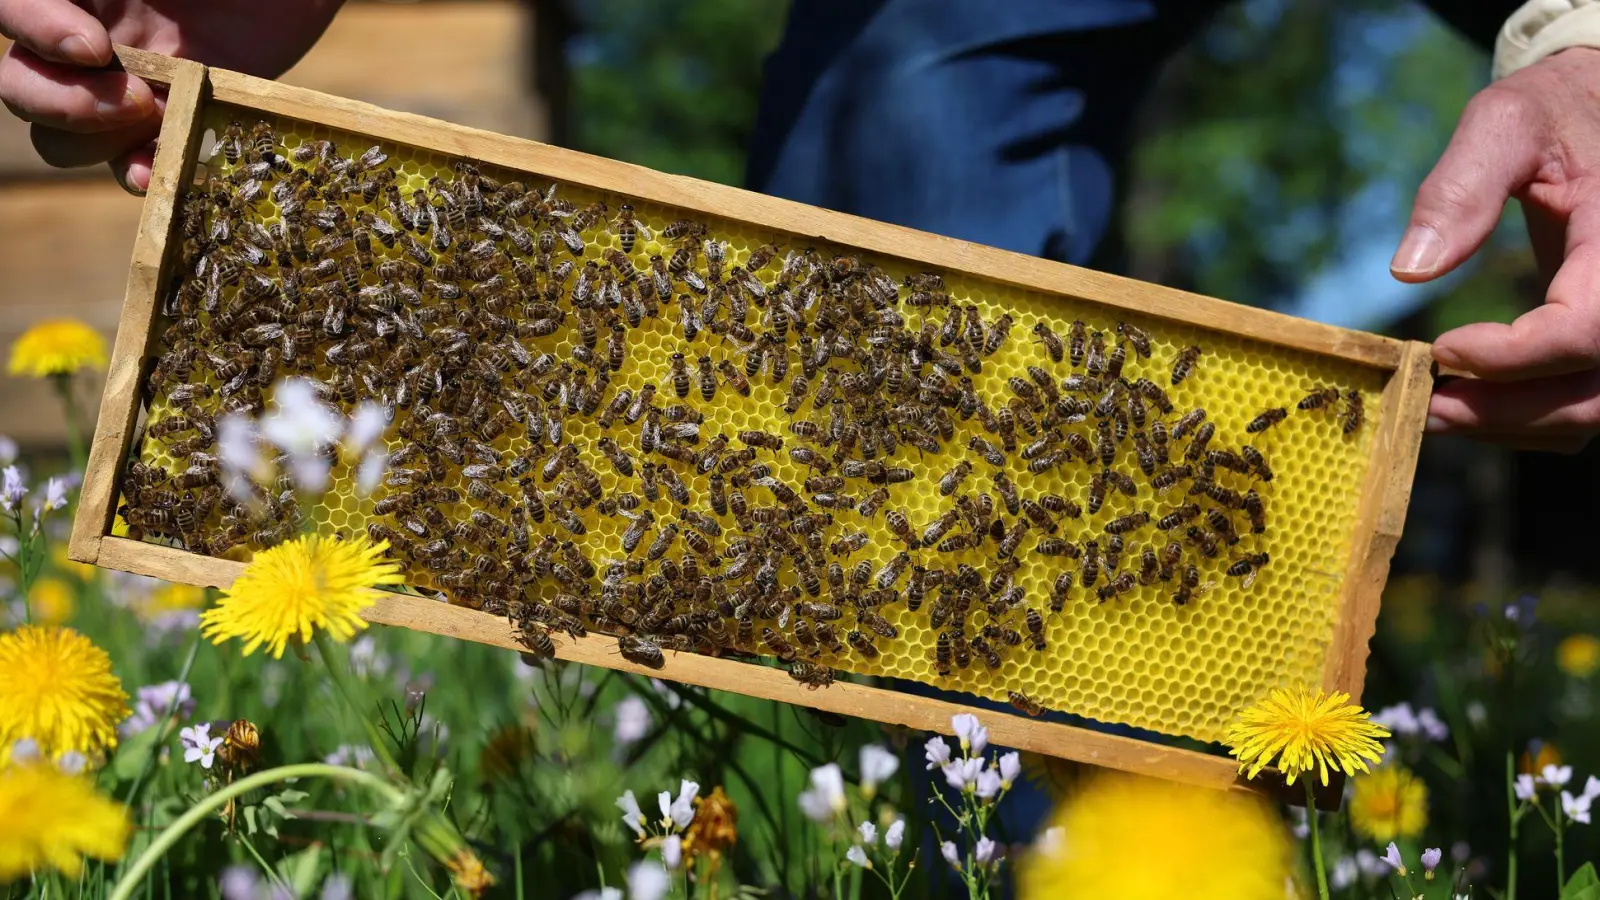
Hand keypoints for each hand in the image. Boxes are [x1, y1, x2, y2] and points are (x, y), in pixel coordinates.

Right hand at [0, 0, 343, 191]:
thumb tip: (95, 33)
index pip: (10, 9)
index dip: (32, 29)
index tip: (92, 47)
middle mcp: (82, 38)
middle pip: (21, 86)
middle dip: (61, 102)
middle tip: (135, 98)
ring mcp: (124, 88)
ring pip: (62, 137)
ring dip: (93, 142)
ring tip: (155, 119)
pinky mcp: (172, 125)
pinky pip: (131, 164)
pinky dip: (136, 173)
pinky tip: (153, 173)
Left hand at [1393, 46, 1599, 451]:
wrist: (1597, 112)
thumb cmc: (1554, 112)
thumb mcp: (1505, 123)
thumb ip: (1459, 188)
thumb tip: (1409, 270)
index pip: (1585, 330)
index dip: (1513, 357)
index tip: (1439, 350)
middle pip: (1591, 393)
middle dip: (1502, 411)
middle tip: (1420, 406)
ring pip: (1590, 412)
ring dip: (1510, 425)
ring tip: (1432, 410)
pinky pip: (1587, 404)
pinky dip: (1528, 418)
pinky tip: (1468, 402)